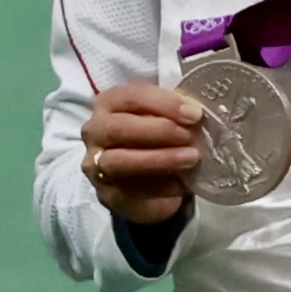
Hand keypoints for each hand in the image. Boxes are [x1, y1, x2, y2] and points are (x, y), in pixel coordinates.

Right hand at [79, 83, 206, 227]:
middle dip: (159, 131)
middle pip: (118, 128)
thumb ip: (175, 111)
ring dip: (159, 159)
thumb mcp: (165, 117)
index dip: (164, 104)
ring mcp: (95, 165)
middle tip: (190, 136)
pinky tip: (182, 184)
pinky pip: (130, 191)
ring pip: (119, 161)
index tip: (194, 114)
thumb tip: (195, 113)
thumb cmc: (157, 138)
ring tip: (190, 158)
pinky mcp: (106, 194)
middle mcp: (95, 131)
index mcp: (108, 103)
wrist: (149, 182)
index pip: (131, 97)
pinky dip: (160, 188)